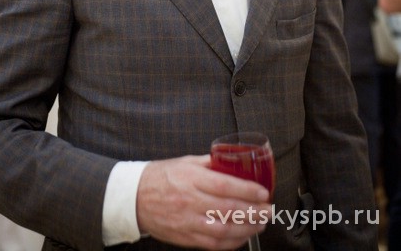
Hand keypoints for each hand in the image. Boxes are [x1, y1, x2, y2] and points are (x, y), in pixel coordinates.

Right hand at [136, 155, 270, 249]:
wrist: (134, 198)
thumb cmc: (161, 177)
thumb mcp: (186, 162)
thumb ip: (210, 163)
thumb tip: (233, 161)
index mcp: (191, 178)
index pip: (224, 185)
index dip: (247, 190)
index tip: (263, 192)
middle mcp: (190, 201)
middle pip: (228, 210)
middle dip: (254, 211)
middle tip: (268, 209)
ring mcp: (188, 222)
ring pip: (223, 230)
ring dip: (247, 228)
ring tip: (260, 223)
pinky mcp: (185, 237)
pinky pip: (213, 244)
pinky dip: (231, 242)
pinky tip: (242, 236)